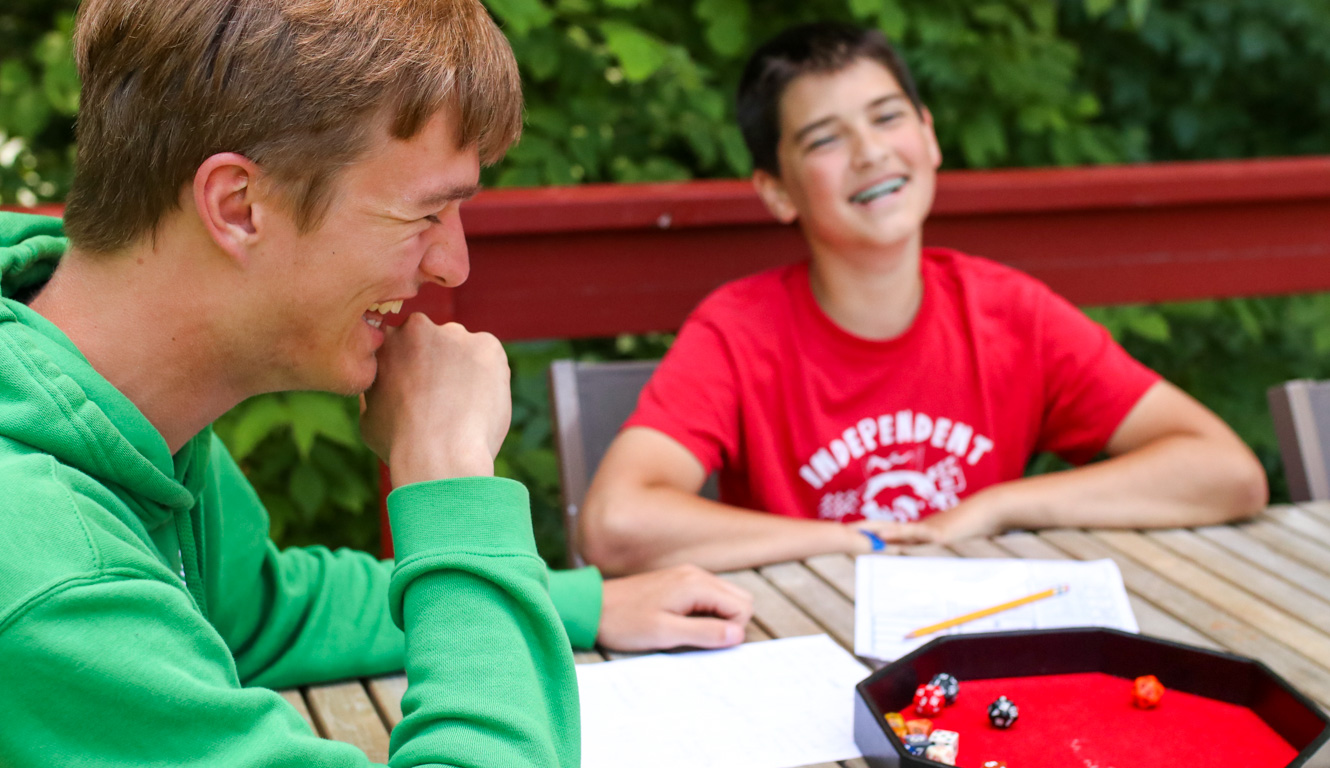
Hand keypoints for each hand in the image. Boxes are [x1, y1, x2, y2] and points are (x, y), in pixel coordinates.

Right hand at [361, 314, 510, 484]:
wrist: (440, 454)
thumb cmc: (401, 444)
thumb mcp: (370, 418)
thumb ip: (377, 391)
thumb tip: (382, 387)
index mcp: (385, 341)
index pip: (402, 345)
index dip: (414, 370)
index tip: (419, 393)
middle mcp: (417, 327)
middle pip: (434, 342)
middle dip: (440, 365)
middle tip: (444, 401)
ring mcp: (454, 333)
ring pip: (463, 349)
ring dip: (465, 369)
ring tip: (464, 407)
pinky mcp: (487, 344)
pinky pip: (490, 358)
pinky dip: (490, 376)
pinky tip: (481, 402)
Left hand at [597, 564, 753, 651]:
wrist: (593, 606)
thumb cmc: (626, 622)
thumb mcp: (664, 633)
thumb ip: (704, 633)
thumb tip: (738, 635)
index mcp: (696, 585)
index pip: (743, 607)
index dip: (732, 631)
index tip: (705, 642)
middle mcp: (696, 574)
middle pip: (740, 599)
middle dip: (730, 622)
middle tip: (699, 638)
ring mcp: (687, 575)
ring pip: (726, 597)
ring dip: (718, 617)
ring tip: (688, 630)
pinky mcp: (678, 580)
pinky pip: (709, 595)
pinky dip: (706, 611)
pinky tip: (681, 621)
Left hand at [856, 492, 1005, 546]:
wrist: (993, 508)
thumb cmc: (979, 520)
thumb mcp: (960, 532)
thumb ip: (949, 535)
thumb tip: (943, 541)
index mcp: (926, 528)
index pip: (897, 530)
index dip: (878, 530)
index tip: (860, 531)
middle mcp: (923, 526)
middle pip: (891, 527)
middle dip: (869, 529)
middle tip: (847, 528)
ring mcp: (930, 527)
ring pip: (898, 529)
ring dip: (877, 531)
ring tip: (857, 531)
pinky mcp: (939, 531)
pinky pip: (914, 533)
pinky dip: (899, 534)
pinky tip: (885, 535)